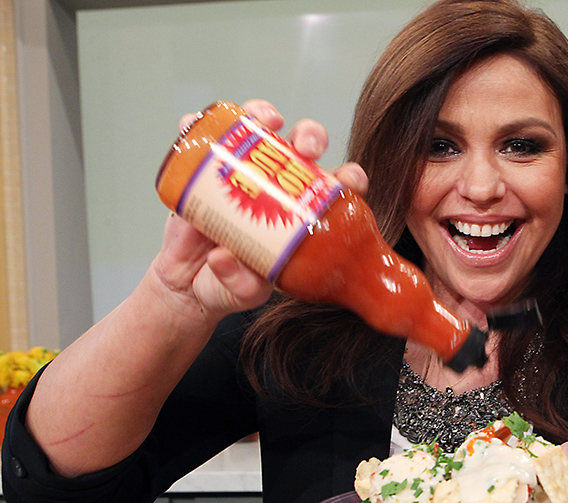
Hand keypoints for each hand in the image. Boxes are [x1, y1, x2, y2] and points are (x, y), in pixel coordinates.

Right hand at [155, 100, 369, 321]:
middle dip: (311, 137)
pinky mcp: (205, 166)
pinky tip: (199, 123)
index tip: (350, 181)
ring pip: (259, 129)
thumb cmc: (229, 283)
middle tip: (307, 150)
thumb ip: (241, 284)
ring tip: (266, 122)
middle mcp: (276, 183)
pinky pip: (204, 136)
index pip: (336, 187)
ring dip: (265, 114)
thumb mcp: (242, 292)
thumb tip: (225, 259)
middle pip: (303, 146)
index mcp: (302, 211)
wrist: (186, 283)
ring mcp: (240, 170)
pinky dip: (199, 123)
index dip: (349, 177)